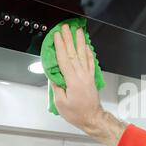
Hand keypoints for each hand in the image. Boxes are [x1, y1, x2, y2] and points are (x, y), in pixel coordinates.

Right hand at [52, 24, 126, 145]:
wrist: (92, 118)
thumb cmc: (77, 113)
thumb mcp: (60, 103)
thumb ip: (56, 87)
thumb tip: (53, 76)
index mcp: (73, 81)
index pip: (64, 59)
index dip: (60, 46)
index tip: (57, 35)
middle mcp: (82, 76)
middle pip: (74, 53)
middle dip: (69, 39)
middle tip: (66, 27)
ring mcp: (88, 76)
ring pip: (83, 55)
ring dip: (80, 42)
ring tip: (78, 31)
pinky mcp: (91, 78)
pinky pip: (90, 62)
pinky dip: (88, 53)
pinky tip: (86, 46)